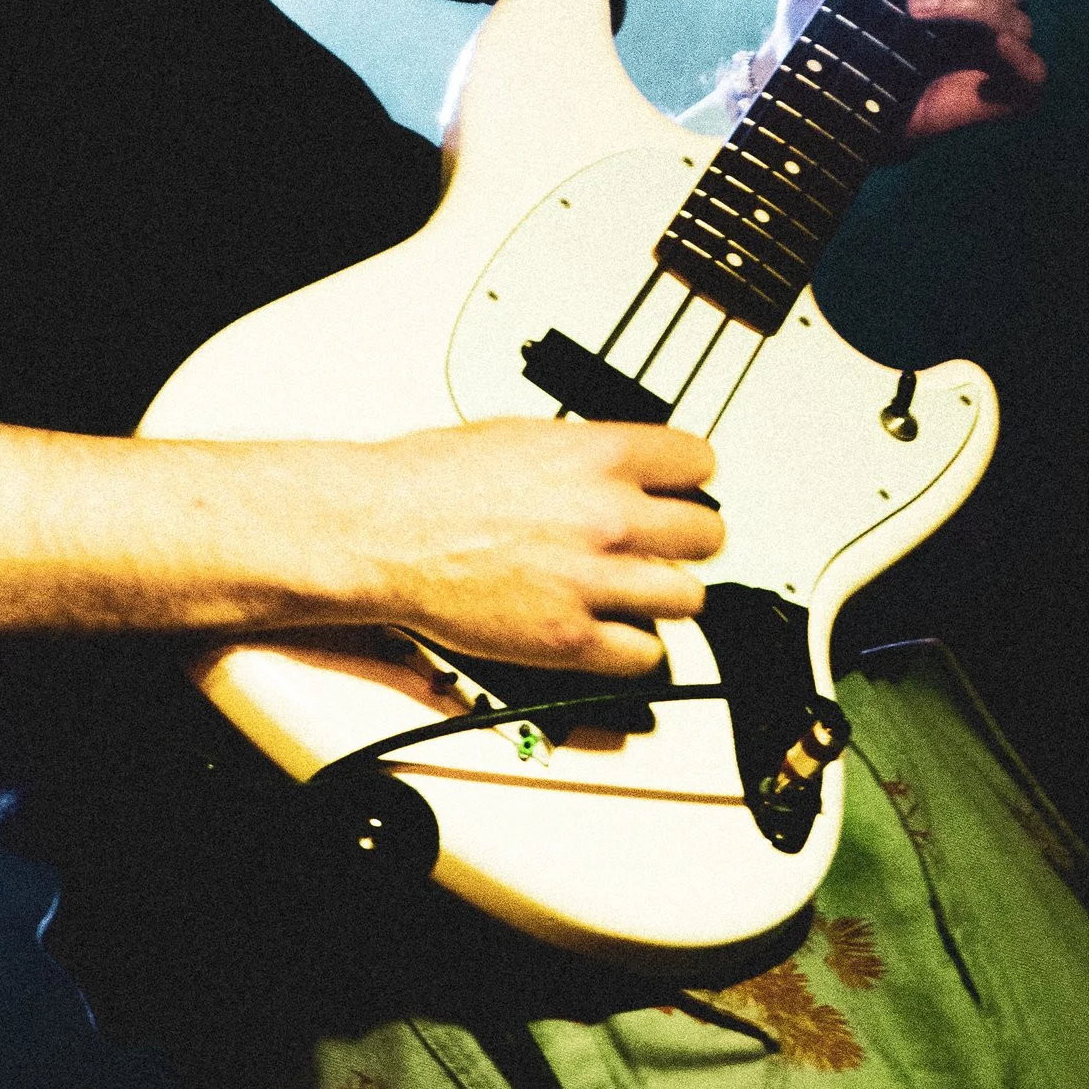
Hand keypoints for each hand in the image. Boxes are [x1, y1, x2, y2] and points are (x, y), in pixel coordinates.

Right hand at [337, 418, 723, 678]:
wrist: (381, 530)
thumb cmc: (428, 481)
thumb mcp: (518, 435)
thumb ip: (581, 454)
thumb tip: (613, 465)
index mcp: (596, 455)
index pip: (698, 463)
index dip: (692, 478)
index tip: (683, 489)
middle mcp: (606, 516)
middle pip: (707, 534)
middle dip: (687, 540)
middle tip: (666, 545)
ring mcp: (592, 579)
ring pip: (688, 598)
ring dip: (666, 595)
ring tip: (638, 591)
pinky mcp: (570, 638)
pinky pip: (644, 654)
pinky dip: (633, 648)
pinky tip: (610, 631)